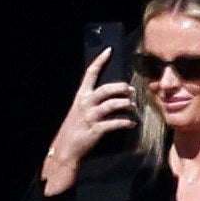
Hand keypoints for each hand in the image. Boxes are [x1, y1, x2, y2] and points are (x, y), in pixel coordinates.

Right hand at [42, 49, 135, 194]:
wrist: (65, 149)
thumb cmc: (75, 128)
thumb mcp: (79, 111)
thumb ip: (92, 101)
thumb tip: (112, 93)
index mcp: (81, 97)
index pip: (90, 74)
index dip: (100, 61)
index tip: (109, 50)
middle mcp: (85, 104)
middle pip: (106, 89)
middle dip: (122, 88)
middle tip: (132, 90)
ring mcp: (91, 117)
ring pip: (113, 104)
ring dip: (127, 104)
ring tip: (134, 107)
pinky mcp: (96, 130)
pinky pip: (116, 123)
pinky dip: (126, 122)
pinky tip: (132, 123)